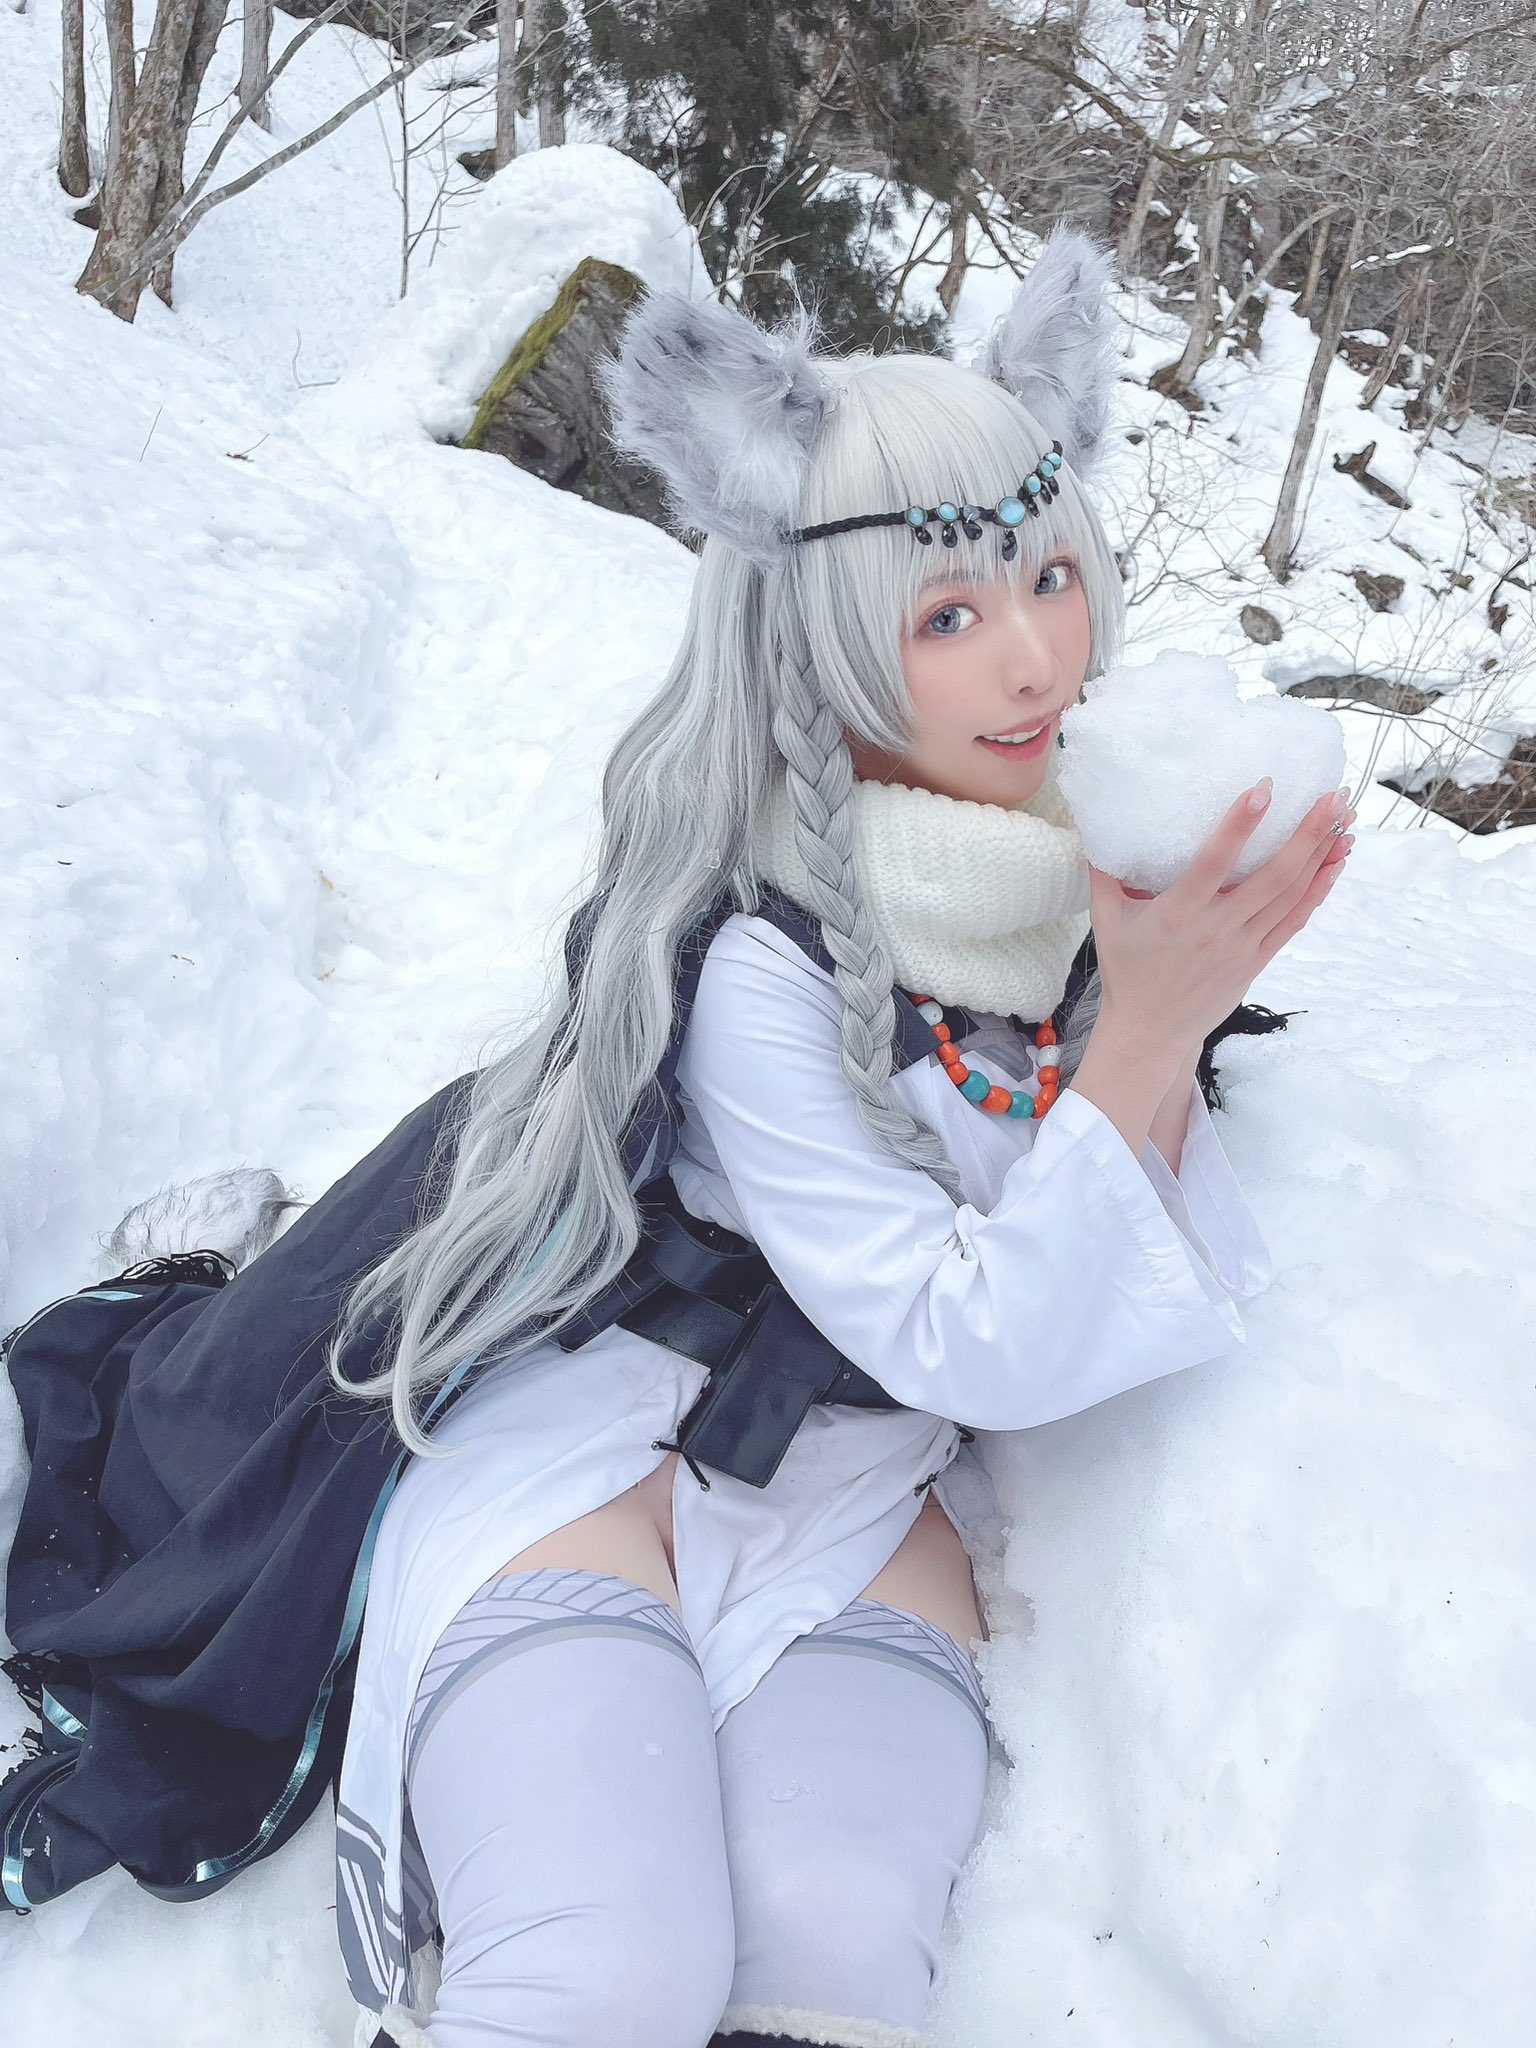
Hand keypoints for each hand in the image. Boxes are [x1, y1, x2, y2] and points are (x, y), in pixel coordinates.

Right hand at [1087, 780, 1354, 1057]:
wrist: (1151, 1031)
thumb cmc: (1127, 971)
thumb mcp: (1106, 919)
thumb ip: (1105, 872)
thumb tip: (1101, 824)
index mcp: (1177, 913)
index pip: (1214, 863)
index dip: (1239, 826)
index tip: (1264, 790)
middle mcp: (1216, 928)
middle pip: (1272, 876)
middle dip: (1307, 833)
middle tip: (1334, 796)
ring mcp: (1242, 946)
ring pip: (1290, 895)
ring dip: (1321, 856)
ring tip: (1344, 819)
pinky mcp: (1256, 960)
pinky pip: (1294, 921)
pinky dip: (1316, 891)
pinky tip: (1334, 864)